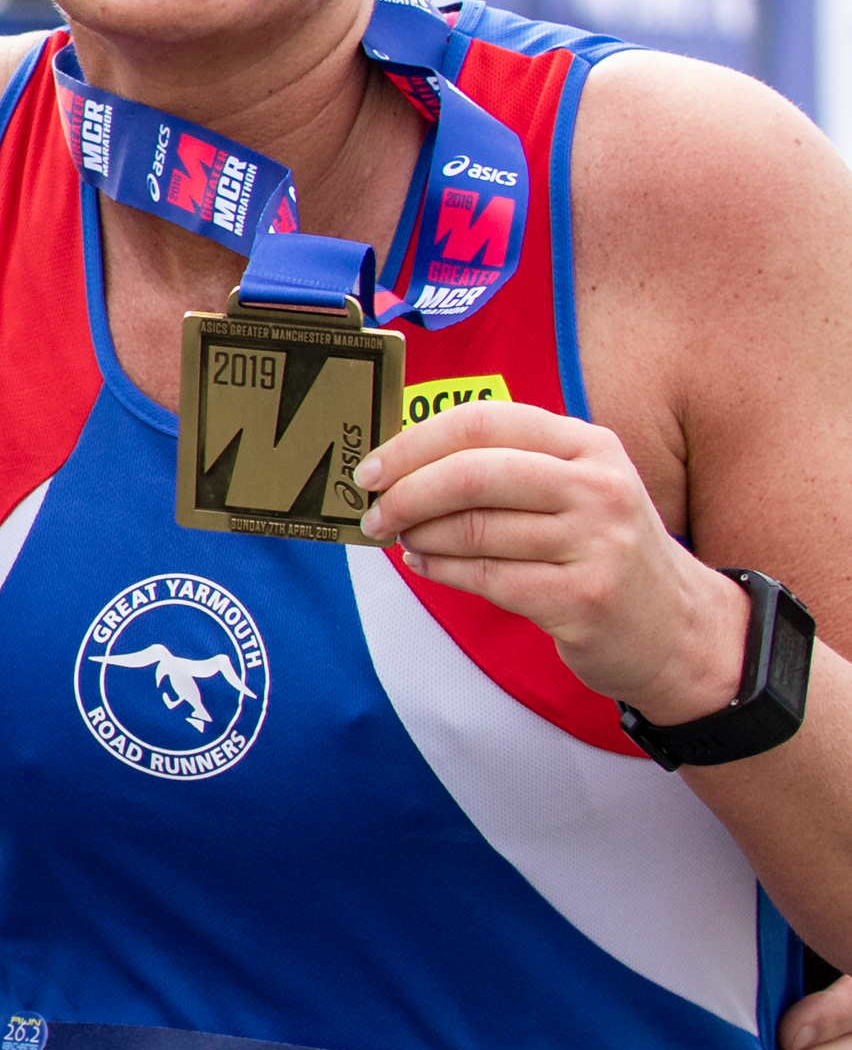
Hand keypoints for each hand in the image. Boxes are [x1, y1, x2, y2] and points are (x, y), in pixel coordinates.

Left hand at [357, 401, 747, 726]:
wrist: (678, 628)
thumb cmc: (602, 549)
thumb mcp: (576, 488)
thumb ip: (506, 465)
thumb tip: (401, 462)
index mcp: (590, 445)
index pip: (483, 421)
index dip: (413, 443)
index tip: (371, 468)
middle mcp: (598, 487)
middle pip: (471, 473)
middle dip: (406, 493)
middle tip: (374, 512)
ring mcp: (596, 544)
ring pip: (473, 529)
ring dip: (419, 535)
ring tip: (403, 539)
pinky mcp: (584, 599)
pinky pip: (485, 577)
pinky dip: (440, 570)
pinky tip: (425, 565)